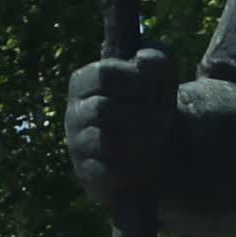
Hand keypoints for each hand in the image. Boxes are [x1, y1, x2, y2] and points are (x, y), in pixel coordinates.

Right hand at [64, 46, 177, 207]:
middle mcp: (74, 114)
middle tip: (160, 118)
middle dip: (141, 113)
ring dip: (141, 139)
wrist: (160, 153)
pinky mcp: (90, 177)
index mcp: (84, 83)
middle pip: (103, 108)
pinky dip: (136, 166)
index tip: (153, 89)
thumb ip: (158, 59)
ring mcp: (78, 147)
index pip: (103, 74)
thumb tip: (143, 61)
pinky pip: (111, 172)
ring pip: (106, 141)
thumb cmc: (153, 106)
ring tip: (155, 139)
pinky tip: (146, 162)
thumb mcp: (162, 78)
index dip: (136, 80)